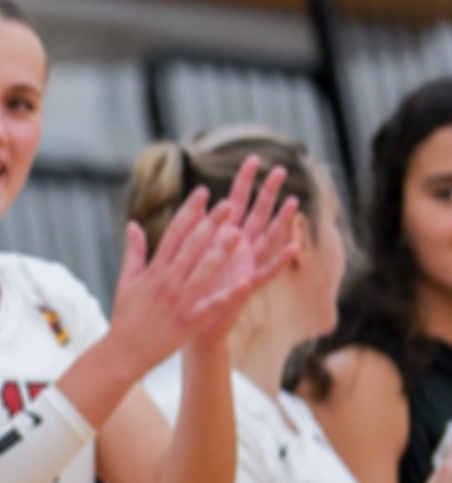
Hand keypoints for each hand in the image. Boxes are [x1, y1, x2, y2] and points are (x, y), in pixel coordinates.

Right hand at [106, 161, 297, 376]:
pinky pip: (211, 304)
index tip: (204, 193)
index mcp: (153, 270)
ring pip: (202, 272)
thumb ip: (134, 251)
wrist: (122, 351)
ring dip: (220, 253)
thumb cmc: (125, 316)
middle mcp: (166, 281)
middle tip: (229, 204)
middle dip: (210, 225)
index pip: (174, 233)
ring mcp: (178, 300)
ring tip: (238, 234)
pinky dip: (227, 293)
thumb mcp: (125, 280)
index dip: (190, 211)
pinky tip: (244, 281)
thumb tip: (133, 224)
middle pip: (190, 247)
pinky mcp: (188, 320)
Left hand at [193, 155, 299, 343]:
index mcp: (223, 238)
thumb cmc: (188, 289)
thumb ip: (192, 228)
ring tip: (293, 201)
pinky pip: (267, 272)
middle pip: (256, 214)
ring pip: (267, 238)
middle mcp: (239, 249)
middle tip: (280, 168)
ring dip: (281, 221)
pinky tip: (295, 247)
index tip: (253, 159)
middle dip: (267, 192)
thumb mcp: (187, 254)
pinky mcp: (247, 286)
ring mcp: (246, 265)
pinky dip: (281, 261)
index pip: (236, 203)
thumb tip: (196, 201)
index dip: (244, 182)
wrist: (188, 324)